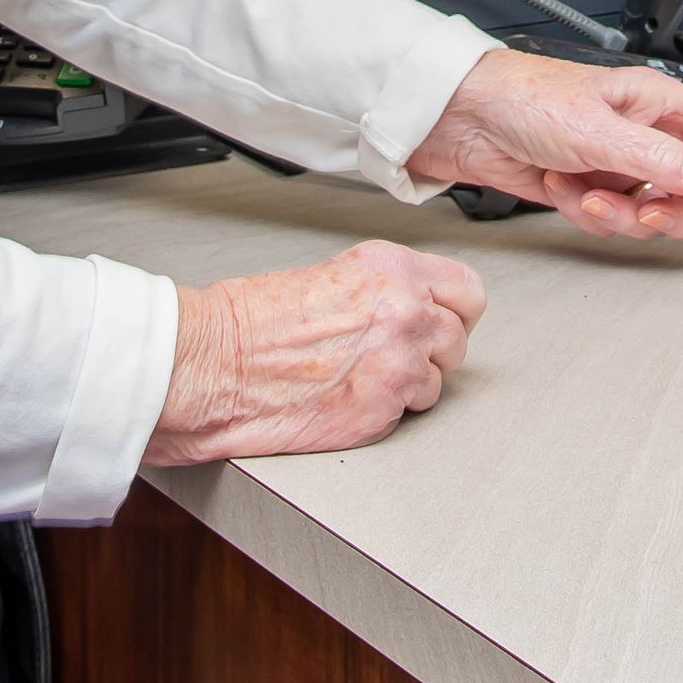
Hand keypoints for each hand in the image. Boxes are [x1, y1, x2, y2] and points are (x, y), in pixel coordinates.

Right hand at [145, 240, 488, 465]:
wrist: (216, 365)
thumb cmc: (249, 324)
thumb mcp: (332, 277)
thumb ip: (383, 291)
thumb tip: (411, 307)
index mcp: (391, 268)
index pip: (467, 290)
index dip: (455, 311)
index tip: (444, 321)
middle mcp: (405, 310)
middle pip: (457, 338)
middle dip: (432, 351)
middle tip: (392, 357)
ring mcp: (400, 362)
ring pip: (437, 381)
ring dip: (407, 385)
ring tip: (359, 379)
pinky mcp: (384, 409)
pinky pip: (408, 414)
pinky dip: (384, 413)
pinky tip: (347, 399)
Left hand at [402, 49, 682, 238]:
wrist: (462, 120)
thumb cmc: (522, 97)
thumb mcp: (596, 128)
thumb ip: (657, 157)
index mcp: (658, 102)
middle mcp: (645, 133)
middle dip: (672, 209)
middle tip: (646, 213)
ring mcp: (618, 164)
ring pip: (653, 212)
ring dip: (619, 216)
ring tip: (586, 196)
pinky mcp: (589, 190)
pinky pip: (611, 221)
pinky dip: (586, 215)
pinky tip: (561, 188)